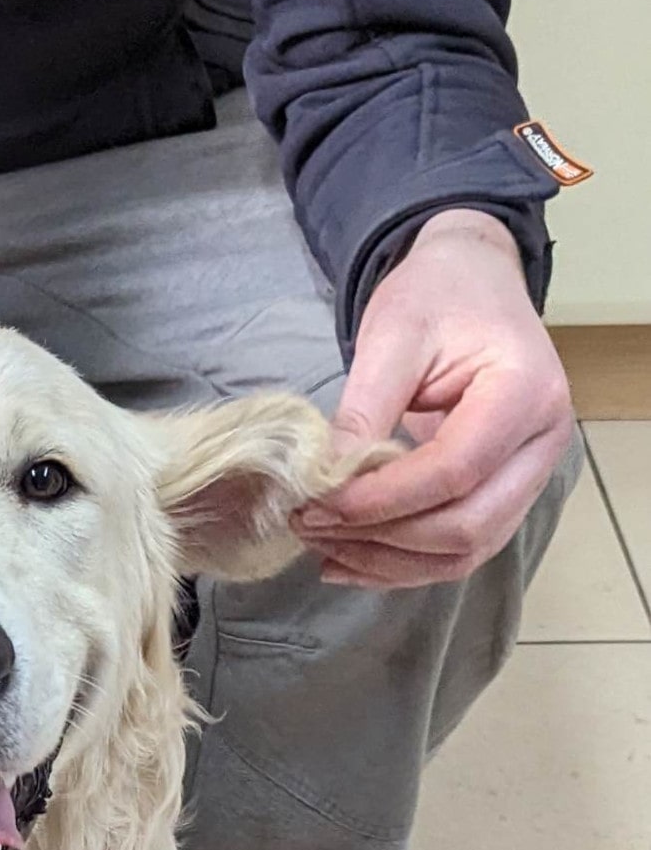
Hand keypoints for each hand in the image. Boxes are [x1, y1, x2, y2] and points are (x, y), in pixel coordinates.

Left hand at [291, 210, 573, 588]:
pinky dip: (400, 566)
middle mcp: (542, 444)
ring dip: (386, 561)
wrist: (473, 283)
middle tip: (308, 523)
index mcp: (526, 392)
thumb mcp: (393, 335)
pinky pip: (457, 552)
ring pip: (464, 552)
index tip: (318, 501)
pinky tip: (347, 560)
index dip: (381, 498)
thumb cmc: (439, 297)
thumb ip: (363, 410)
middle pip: (465, 525)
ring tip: (320, 543)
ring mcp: (530, 476)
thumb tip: (325, 482)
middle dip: (380, 538)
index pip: (454, 471)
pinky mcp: (505, 497)